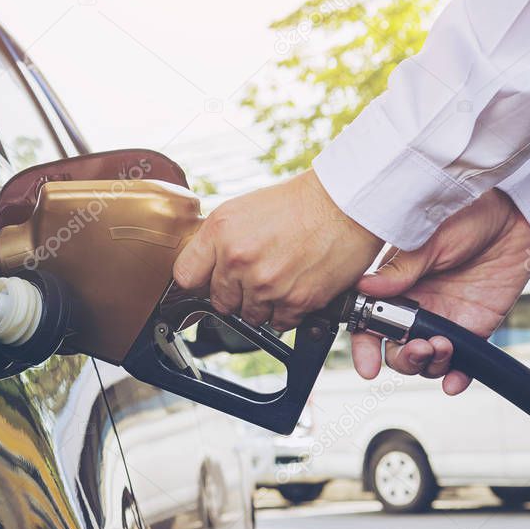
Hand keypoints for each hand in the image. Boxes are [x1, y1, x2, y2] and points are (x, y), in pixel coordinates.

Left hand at [173, 169, 383, 329]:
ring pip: (248, 316)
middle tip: (254, 275)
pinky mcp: (295, 302)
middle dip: (234, 293)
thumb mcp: (241, 209)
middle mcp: (239, 260)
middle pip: (219, 302)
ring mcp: (266, 285)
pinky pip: (277, 324)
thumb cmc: (296, 204)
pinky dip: (284, 312)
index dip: (198, 280)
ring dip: (260, 305)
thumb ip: (216, 240)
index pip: (185, 277)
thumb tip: (202, 268)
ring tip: (277, 279)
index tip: (206, 280)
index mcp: (220, 234)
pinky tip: (292, 288)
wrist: (344, 206)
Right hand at [351, 190, 529, 393]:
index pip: (368, 322)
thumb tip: (366, 288)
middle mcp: (414, 306)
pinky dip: (456, 377)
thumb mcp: (427, 239)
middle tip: (420, 348)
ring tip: (444, 347)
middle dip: (403, 358)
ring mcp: (443, 319)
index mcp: (394, 285)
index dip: (364, 347)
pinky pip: (462, 362)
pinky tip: (455, 380)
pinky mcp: (473, 327)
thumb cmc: (464, 214)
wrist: (513, 216)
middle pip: (394, 349)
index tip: (368, 365)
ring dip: (429, 365)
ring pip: (424, 360)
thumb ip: (400, 269)